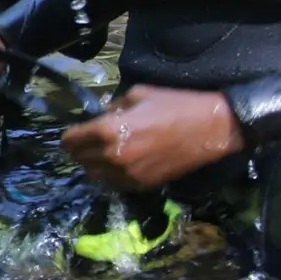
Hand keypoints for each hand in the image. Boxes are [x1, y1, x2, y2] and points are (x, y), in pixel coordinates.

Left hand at [60, 85, 246, 190]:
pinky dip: (110, 176)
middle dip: (79, 150)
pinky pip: (114, 184)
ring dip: (93, 164)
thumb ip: (114, 106)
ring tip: (103, 153)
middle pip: (79, 159)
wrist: (211, 129)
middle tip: (87, 141)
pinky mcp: (142, 185)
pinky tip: (120, 164)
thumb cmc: (175, 105)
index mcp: (108, 130)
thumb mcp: (138, 94)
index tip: (74, 131)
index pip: (71, 140)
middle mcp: (112, 156)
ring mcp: (127, 174)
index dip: (69, 135)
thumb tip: (102, 114)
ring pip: (94, 175)